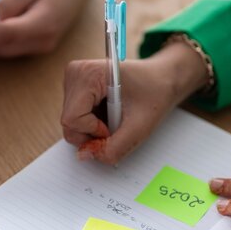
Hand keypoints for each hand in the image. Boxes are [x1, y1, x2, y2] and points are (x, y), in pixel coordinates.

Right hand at [60, 41, 208, 163]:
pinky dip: (91, 125)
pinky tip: (108, 114)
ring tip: (115, 118)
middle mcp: (76, 73)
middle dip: (92, 134)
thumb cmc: (155, 93)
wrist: (161, 78)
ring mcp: (73, 80)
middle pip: (69, 122)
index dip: (94, 132)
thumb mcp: (140, 126)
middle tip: (117, 126)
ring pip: (71, 123)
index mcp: (89, 74)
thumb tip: (85, 156)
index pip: (73, 118)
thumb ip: (115, 147)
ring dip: (93, 130)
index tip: (115, 128)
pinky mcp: (74, 88)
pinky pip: (75, 119)